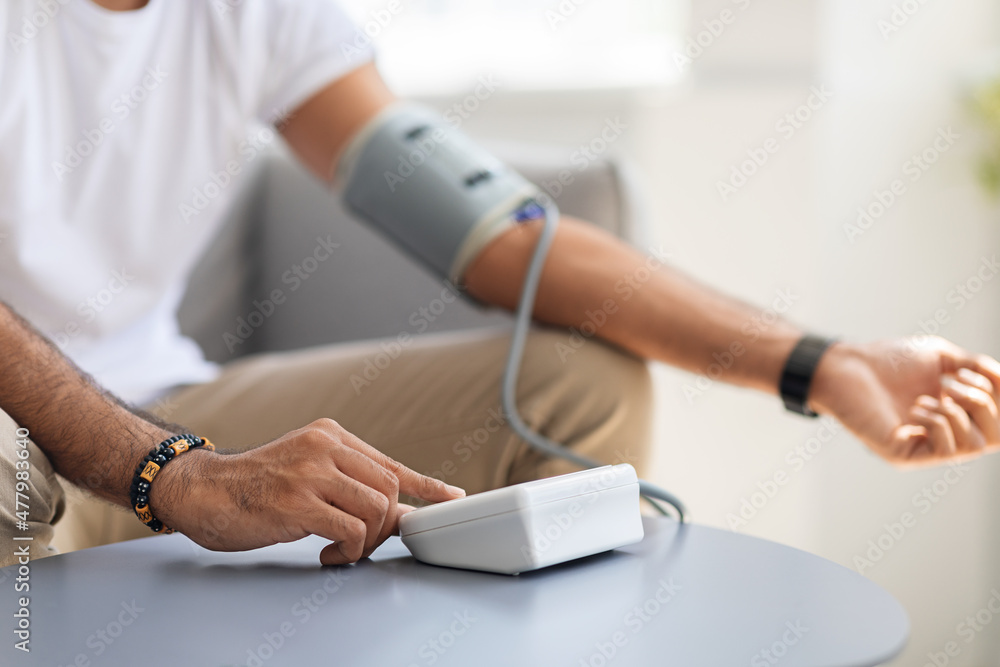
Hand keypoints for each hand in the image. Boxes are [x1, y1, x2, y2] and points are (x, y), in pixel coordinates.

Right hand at [152, 418, 464, 564]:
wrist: (201, 491)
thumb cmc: (254, 487)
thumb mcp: (307, 470)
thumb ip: (350, 484)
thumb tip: (401, 511)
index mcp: (331, 434)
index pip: (390, 463)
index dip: (425, 485)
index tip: (451, 498)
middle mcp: (325, 446)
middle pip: (389, 490)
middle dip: (387, 525)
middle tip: (364, 544)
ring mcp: (312, 472)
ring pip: (376, 511)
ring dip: (367, 542)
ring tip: (343, 551)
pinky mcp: (299, 502)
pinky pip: (352, 531)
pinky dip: (349, 551)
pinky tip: (326, 555)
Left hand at [810, 337, 999, 465]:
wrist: (847, 366)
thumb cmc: (889, 360)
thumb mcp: (943, 358)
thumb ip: (976, 368)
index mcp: (957, 414)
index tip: (978, 371)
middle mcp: (945, 434)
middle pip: (996, 437)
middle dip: (984, 403)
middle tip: (953, 383)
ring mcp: (924, 447)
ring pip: (974, 446)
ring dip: (959, 412)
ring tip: (932, 394)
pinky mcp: (904, 455)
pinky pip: (944, 450)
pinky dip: (939, 423)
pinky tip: (917, 407)